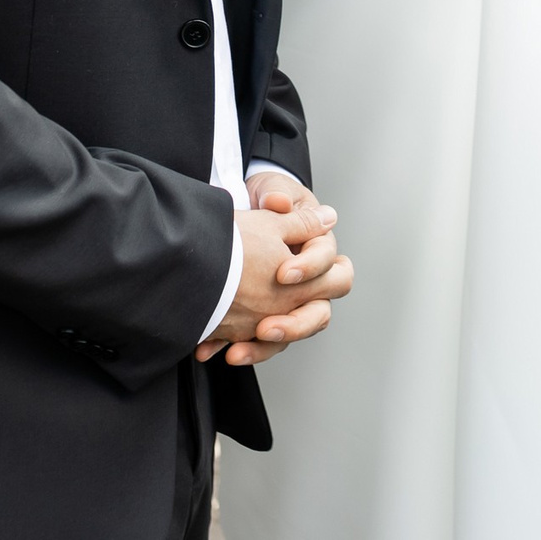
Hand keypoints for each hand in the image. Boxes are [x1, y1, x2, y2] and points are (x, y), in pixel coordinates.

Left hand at [201, 181, 353, 366]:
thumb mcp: (271, 189)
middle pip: (318, 314)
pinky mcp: (262, 316)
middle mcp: (309, 284)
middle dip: (294, 324)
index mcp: (320, 252)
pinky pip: (255, 342)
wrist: (240, 216)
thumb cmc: (267, 198)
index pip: (331, 268)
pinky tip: (210, 349)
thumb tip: (279, 203)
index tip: (282, 274)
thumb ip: (277, 194)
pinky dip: (234, 347)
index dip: (309, 271)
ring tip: (237, 350)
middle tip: (266, 326)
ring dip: (264, 346)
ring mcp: (287, 304)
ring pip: (287, 336)